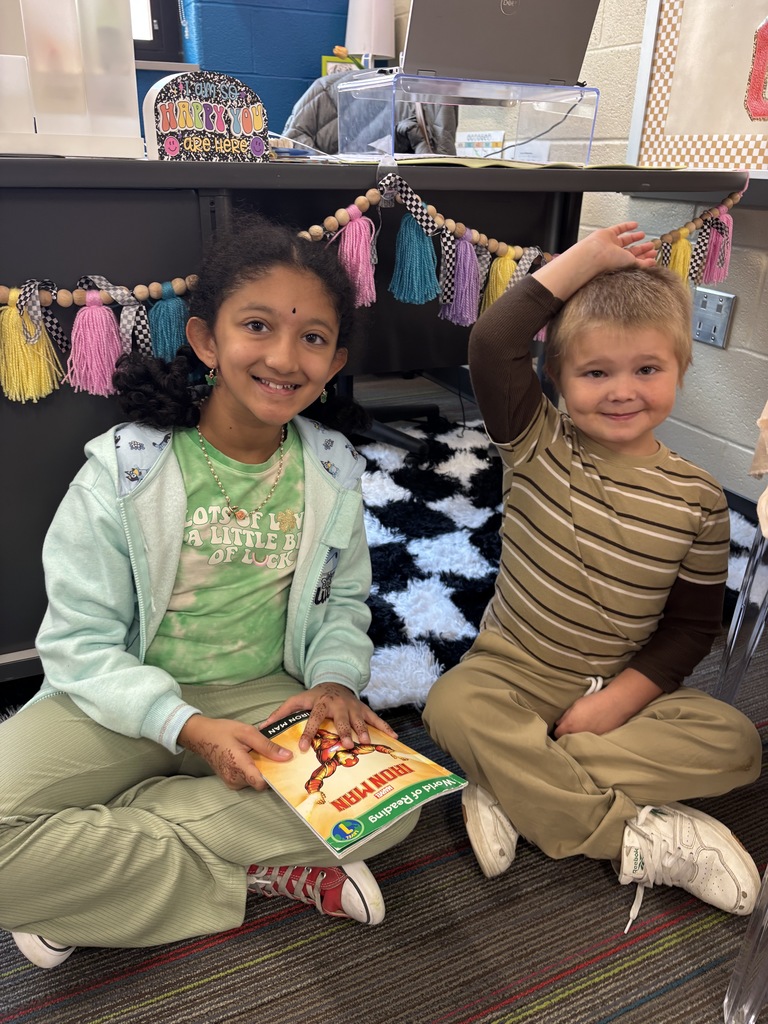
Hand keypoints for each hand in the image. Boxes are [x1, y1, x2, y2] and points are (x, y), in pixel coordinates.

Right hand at [178, 714, 291, 790]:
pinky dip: (253, 770)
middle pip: (260, 782)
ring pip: (254, 781)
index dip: (274, 776)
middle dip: (269, 770)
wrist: (201, 736)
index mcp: (238, 765)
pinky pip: (247, 779)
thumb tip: (287, 756)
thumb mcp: (247, 732)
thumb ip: (267, 746)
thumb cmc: (222, 731)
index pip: (261, 783)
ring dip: (260, 769)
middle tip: (272, 754)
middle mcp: (234, 778)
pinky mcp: (230, 781)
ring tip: (258, 753)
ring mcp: (231, 782)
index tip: (283, 766)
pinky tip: (251, 757)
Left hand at [260, 682, 397, 752]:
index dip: (308, 733)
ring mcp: (353, 707)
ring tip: (365, 743)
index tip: (302, 747)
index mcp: (320, 703)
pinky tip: (394, 738)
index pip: (313, 718)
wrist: (335, 682)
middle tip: (345, 744)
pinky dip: (386, 728)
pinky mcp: (363, 710)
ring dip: (363, 731)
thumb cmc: (313, 697)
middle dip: (343, 731)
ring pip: (359, 720)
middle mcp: (338, 705)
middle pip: (341, 719)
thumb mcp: (296, 701)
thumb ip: (281, 713)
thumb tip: (263, 726)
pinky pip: (376, 719)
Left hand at [553, 668, 662, 737]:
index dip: (557, 731)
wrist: (615, 704)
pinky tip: (592, 731)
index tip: (558, 729)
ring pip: (579, 742)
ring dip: (578, 738)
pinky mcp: (599, 740)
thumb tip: (559, 723)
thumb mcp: (575, 705)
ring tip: (581, 730)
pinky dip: (588, 738)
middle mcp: (578, 735)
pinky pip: (590, 742)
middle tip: (569, 730)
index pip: (557, 734)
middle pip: (567, 740)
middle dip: (566, 737)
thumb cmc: (594, 701)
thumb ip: (565, 716)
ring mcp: (589, 739)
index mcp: (570, 725)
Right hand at [577, 222, 658, 271]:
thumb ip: (643, 264)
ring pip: (626, 240)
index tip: (652, 255)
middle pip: (632, 250)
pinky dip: (627, 226)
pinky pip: (619, 228)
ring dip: (636, 237)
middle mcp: (616, 254)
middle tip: (651, 246)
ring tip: (644, 235)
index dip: (645, 257)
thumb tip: (653, 263)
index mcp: (622, 263)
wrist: (596, 254)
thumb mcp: (632, 264)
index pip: (636, 260)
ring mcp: (612, 244)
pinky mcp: (608, 234)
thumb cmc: (610, 262)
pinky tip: (635, 225)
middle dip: (643, 248)